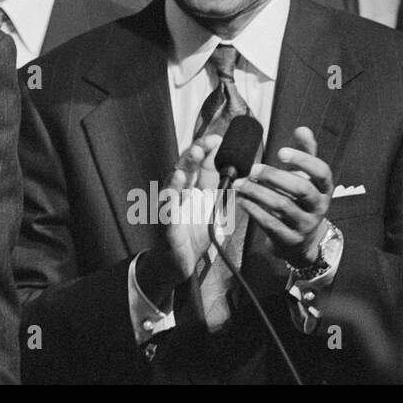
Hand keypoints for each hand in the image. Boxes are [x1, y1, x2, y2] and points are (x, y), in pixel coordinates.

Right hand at [137, 134, 222, 300]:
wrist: (177, 263)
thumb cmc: (192, 235)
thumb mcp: (212, 210)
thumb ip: (219, 192)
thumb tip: (236, 173)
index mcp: (192, 190)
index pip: (199, 166)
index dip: (206, 151)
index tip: (217, 139)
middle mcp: (179, 195)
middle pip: (185, 169)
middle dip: (195, 154)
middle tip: (205, 142)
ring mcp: (170, 208)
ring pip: (174, 185)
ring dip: (183, 170)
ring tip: (193, 156)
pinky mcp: (166, 225)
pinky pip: (167, 212)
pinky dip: (170, 201)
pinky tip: (174, 192)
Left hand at [233, 126, 331, 266]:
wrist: (298, 240)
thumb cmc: (299, 200)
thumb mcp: (306, 178)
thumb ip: (305, 153)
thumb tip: (302, 129)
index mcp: (324, 188)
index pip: (321, 172)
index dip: (303, 160)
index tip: (281, 151)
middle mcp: (319, 207)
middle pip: (301, 189)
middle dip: (274, 176)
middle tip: (253, 168)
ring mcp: (305, 224)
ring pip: (283, 206)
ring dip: (257, 192)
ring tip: (239, 183)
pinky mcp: (290, 239)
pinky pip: (271, 223)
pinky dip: (253, 210)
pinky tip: (241, 199)